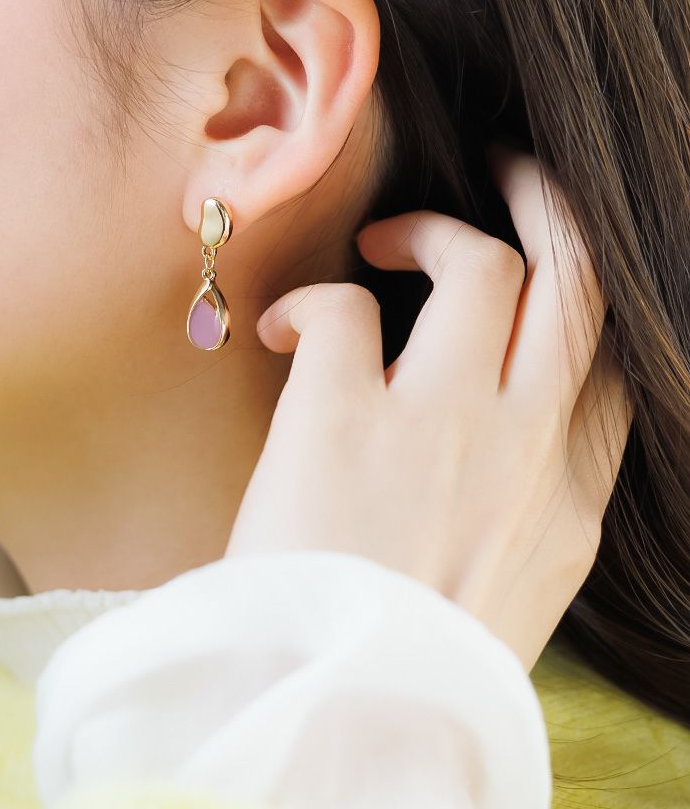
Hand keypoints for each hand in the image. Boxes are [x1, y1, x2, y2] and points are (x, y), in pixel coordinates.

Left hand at [225, 145, 632, 670]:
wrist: (337, 728)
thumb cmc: (408, 659)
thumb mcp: (510, 589)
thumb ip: (527, 505)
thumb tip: (511, 439)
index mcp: (566, 497)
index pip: (612, 355)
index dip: (584, 286)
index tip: (550, 255)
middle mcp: (524, 446)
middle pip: (576, 277)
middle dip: (549, 201)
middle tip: (507, 166)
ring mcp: (443, 426)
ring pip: (483, 262)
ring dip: (431, 230)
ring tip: (380, 245)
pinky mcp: (345, 420)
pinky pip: (345, 309)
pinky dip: (312, 301)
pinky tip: (283, 331)